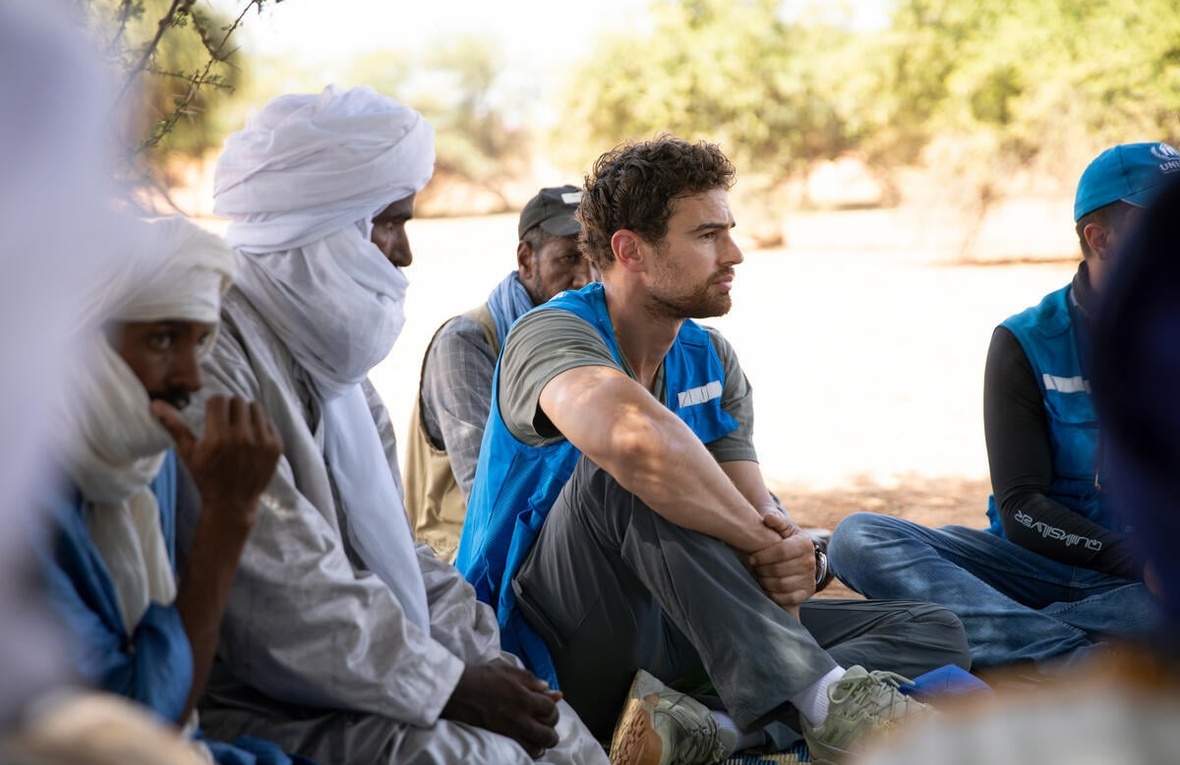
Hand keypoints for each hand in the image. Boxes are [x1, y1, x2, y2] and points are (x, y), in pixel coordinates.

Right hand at [152, 396, 282, 524]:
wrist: (233, 502)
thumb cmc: (206, 476)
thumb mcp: (188, 453)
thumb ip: (174, 426)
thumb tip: (155, 403)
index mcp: (218, 438)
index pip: (219, 399)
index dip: (213, 406)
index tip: (212, 417)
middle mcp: (242, 438)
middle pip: (237, 401)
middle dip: (229, 408)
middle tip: (225, 422)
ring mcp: (263, 442)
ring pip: (255, 407)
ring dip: (246, 414)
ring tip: (239, 427)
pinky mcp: (276, 446)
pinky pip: (268, 420)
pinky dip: (259, 425)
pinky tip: (251, 438)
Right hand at [442, 662, 561, 757]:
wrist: (459, 690)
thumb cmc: (482, 676)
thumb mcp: (508, 670)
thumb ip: (531, 679)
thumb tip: (548, 688)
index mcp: (524, 697)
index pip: (551, 709)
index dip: (553, 707)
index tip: (547, 705)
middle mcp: (521, 717)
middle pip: (549, 732)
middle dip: (552, 729)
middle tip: (546, 724)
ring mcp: (510, 731)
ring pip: (538, 746)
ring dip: (543, 742)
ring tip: (539, 736)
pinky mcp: (500, 739)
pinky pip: (522, 751)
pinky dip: (530, 750)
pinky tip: (529, 744)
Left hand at [748, 512, 815, 616]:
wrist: (796, 558)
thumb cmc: (784, 540)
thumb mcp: (782, 528)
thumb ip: (776, 520)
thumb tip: (768, 518)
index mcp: (804, 544)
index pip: (781, 551)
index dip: (763, 556)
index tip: (751, 558)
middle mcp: (810, 562)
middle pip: (779, 570)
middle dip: (762, 569)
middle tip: (754, 568)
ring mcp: (809, 579)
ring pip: (781, 585)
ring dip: (765, 581)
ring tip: (759, 575)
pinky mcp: (806, 593)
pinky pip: (787, 598)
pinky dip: (773, 594)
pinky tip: (766, 586)